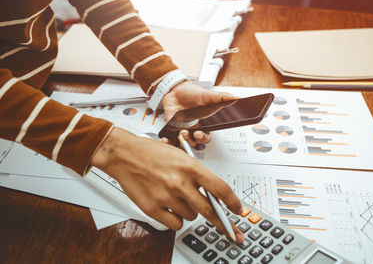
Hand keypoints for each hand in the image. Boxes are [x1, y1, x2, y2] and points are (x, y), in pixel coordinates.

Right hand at [91, 127, 244, 242]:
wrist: (124, 155)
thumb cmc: (152, 153)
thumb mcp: (181, 156)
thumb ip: (197, 175)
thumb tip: (213, 195)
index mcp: (190, 166)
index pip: (220, 188)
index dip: (233, 202)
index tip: (238, 210)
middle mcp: (180, 182)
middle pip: (210, 210)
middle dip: (222, 222)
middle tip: (230, 229)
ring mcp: (166, 197)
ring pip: (191, 217)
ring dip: (189, 211)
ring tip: (177, 197)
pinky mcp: (153, 208)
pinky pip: (175, 224)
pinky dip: (175, 219)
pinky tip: (169, 207)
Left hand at [161, 81, 237, 145]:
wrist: (175, 89)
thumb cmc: (192, 93)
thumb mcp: (208, 95)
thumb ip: (222, 98)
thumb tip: (237, 98)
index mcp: (203, 124)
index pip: (206, 137)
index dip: (203, 139)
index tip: (200, 134)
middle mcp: (193, 128)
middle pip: (194, 143)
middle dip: (192, 141)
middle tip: (191, 134)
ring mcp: (181, 129)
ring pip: (183, 143)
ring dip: (182, 141)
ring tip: (181, 132)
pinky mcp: (171, 128)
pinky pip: (169, 140)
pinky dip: (167, 142)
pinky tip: (166, 140)